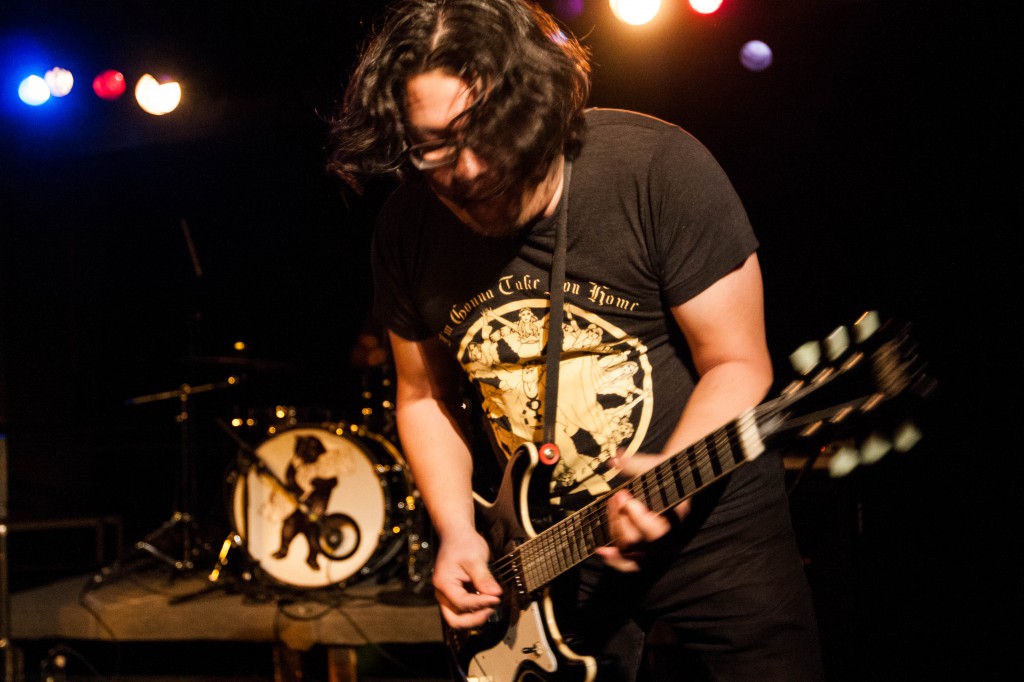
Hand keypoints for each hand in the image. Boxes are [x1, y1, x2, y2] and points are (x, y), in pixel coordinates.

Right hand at [433, 531, 502, 628]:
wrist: (456, 535)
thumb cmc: (463, 543)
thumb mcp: (475, 559)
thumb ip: (484, 578)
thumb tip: (496, 594)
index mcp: (444, 584)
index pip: (462, 603)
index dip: (481, 603)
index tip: (497, 597)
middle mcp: (442, 593)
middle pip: (454, 620)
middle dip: (474, 619)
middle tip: (491, 609)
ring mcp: (447, 595)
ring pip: (458, 618)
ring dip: (475, 616)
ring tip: (491, 605)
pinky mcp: (454, 594)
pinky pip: (462, 610)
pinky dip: (475, 610)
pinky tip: (487, 600)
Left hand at [594, 452, 691, 572]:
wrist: (670, 482)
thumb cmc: (661, 474)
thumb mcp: (652, 466)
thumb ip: (634, 465)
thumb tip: (615, 459)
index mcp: (675, 519)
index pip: (656, 530)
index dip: (635, 515)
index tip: (622, 494)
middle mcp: (667, 540)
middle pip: (637, 542)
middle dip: (620, 519)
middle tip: (615, 497)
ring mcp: (655, 550)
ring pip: (630, 553)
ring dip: (614, 531)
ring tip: (610, 509)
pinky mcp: (643, 554)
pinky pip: (629, 565)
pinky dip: (614, 560)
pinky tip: (600, 550)